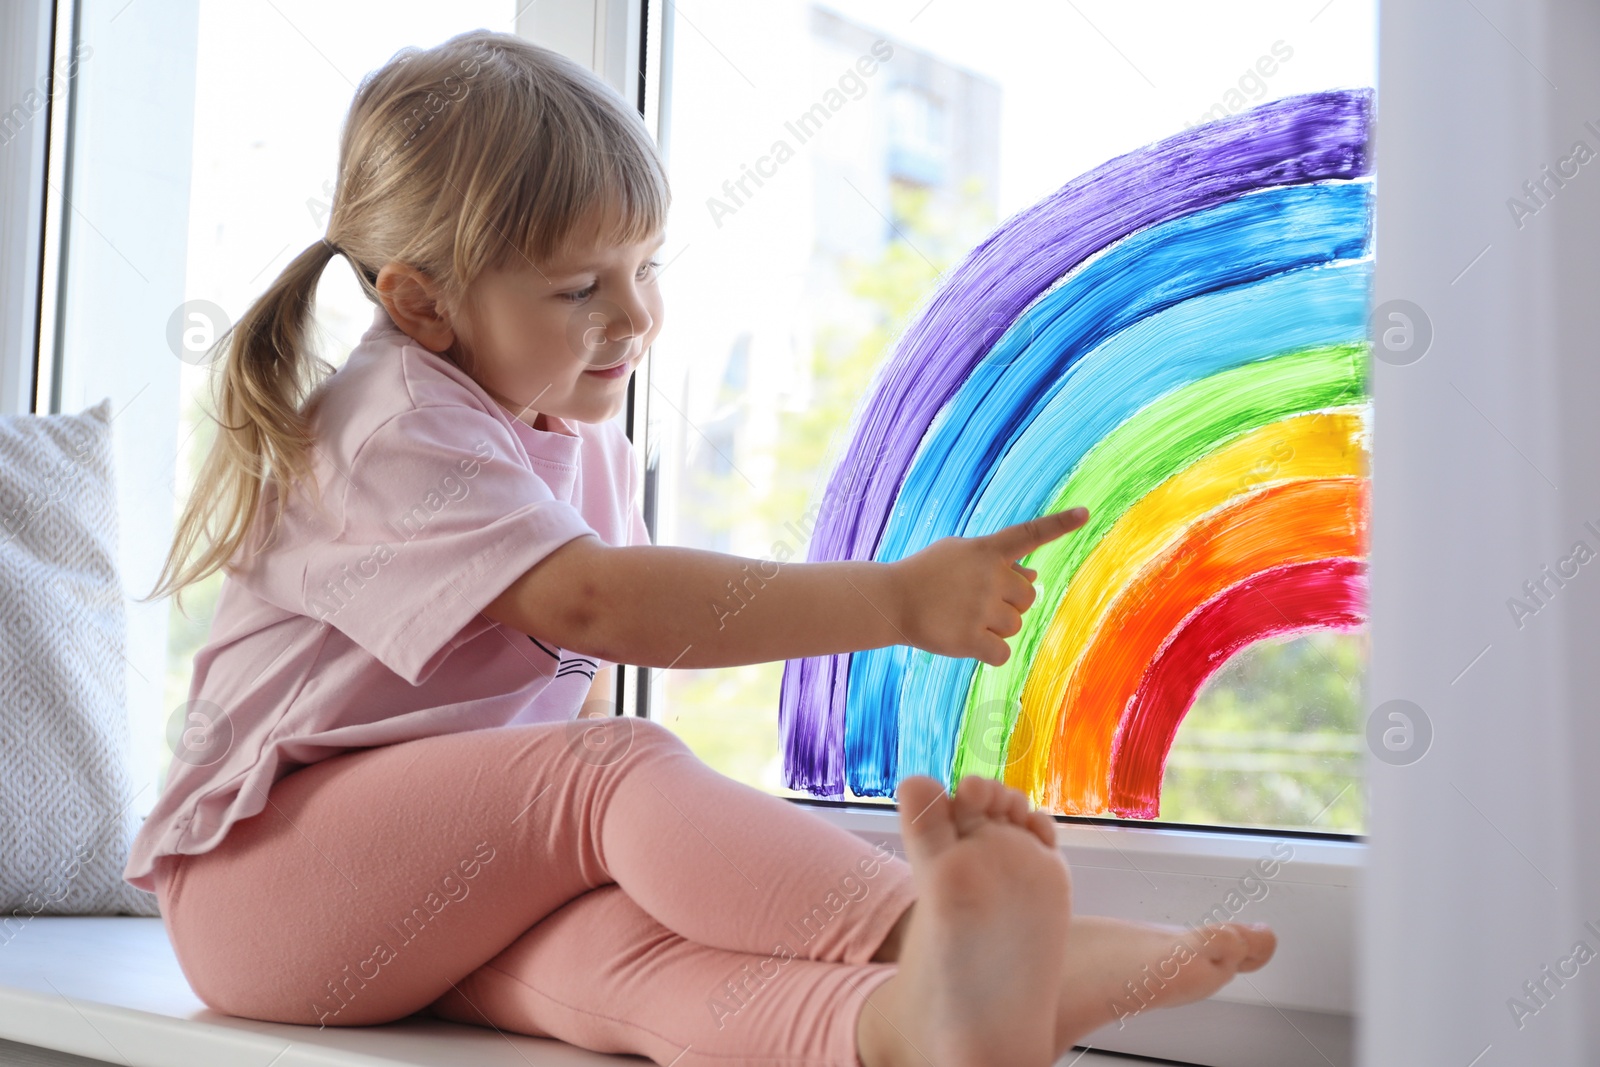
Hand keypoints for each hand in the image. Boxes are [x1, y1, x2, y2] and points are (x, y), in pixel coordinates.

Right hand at [890, 507, 1089, 665]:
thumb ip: (997, 562)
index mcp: (985, 550)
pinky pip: (1002, 652)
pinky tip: (966, 641)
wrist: (890, 600)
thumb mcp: (960, 556)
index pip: (1028, 534)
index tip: (1085, 514)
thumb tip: (1034, 575)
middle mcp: (988, 576)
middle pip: (1028, 596)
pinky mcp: (970, 638)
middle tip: (977, 603)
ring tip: (964, 618)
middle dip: (1010, 603)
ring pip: (1015, 626)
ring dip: (995, 627)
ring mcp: (980, 607)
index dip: (1058, 524)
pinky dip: (988, 652)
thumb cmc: (927, 575)